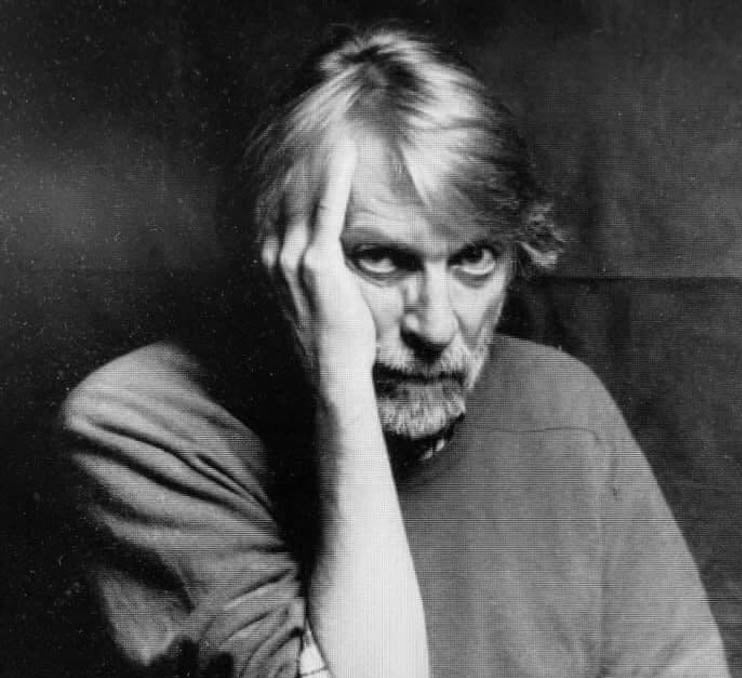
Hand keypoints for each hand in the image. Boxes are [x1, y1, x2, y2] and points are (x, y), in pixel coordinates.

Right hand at [260, 138, 375, 389]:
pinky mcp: (317, 262)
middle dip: (305, 155)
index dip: (294, 170)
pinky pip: (327, 208)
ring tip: (338, 124)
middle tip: (325, 120)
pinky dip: (336, 176)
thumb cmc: (331, 338)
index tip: (309, 141)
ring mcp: (292, 258)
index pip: (279, 202)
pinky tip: (346, 150)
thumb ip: (313, 268)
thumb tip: (329, 252)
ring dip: (321, 156)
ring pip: (305, 192)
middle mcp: (274, 255)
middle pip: (287, 190)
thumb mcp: (314, 298)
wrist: (333, 371)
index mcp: (272, 261)